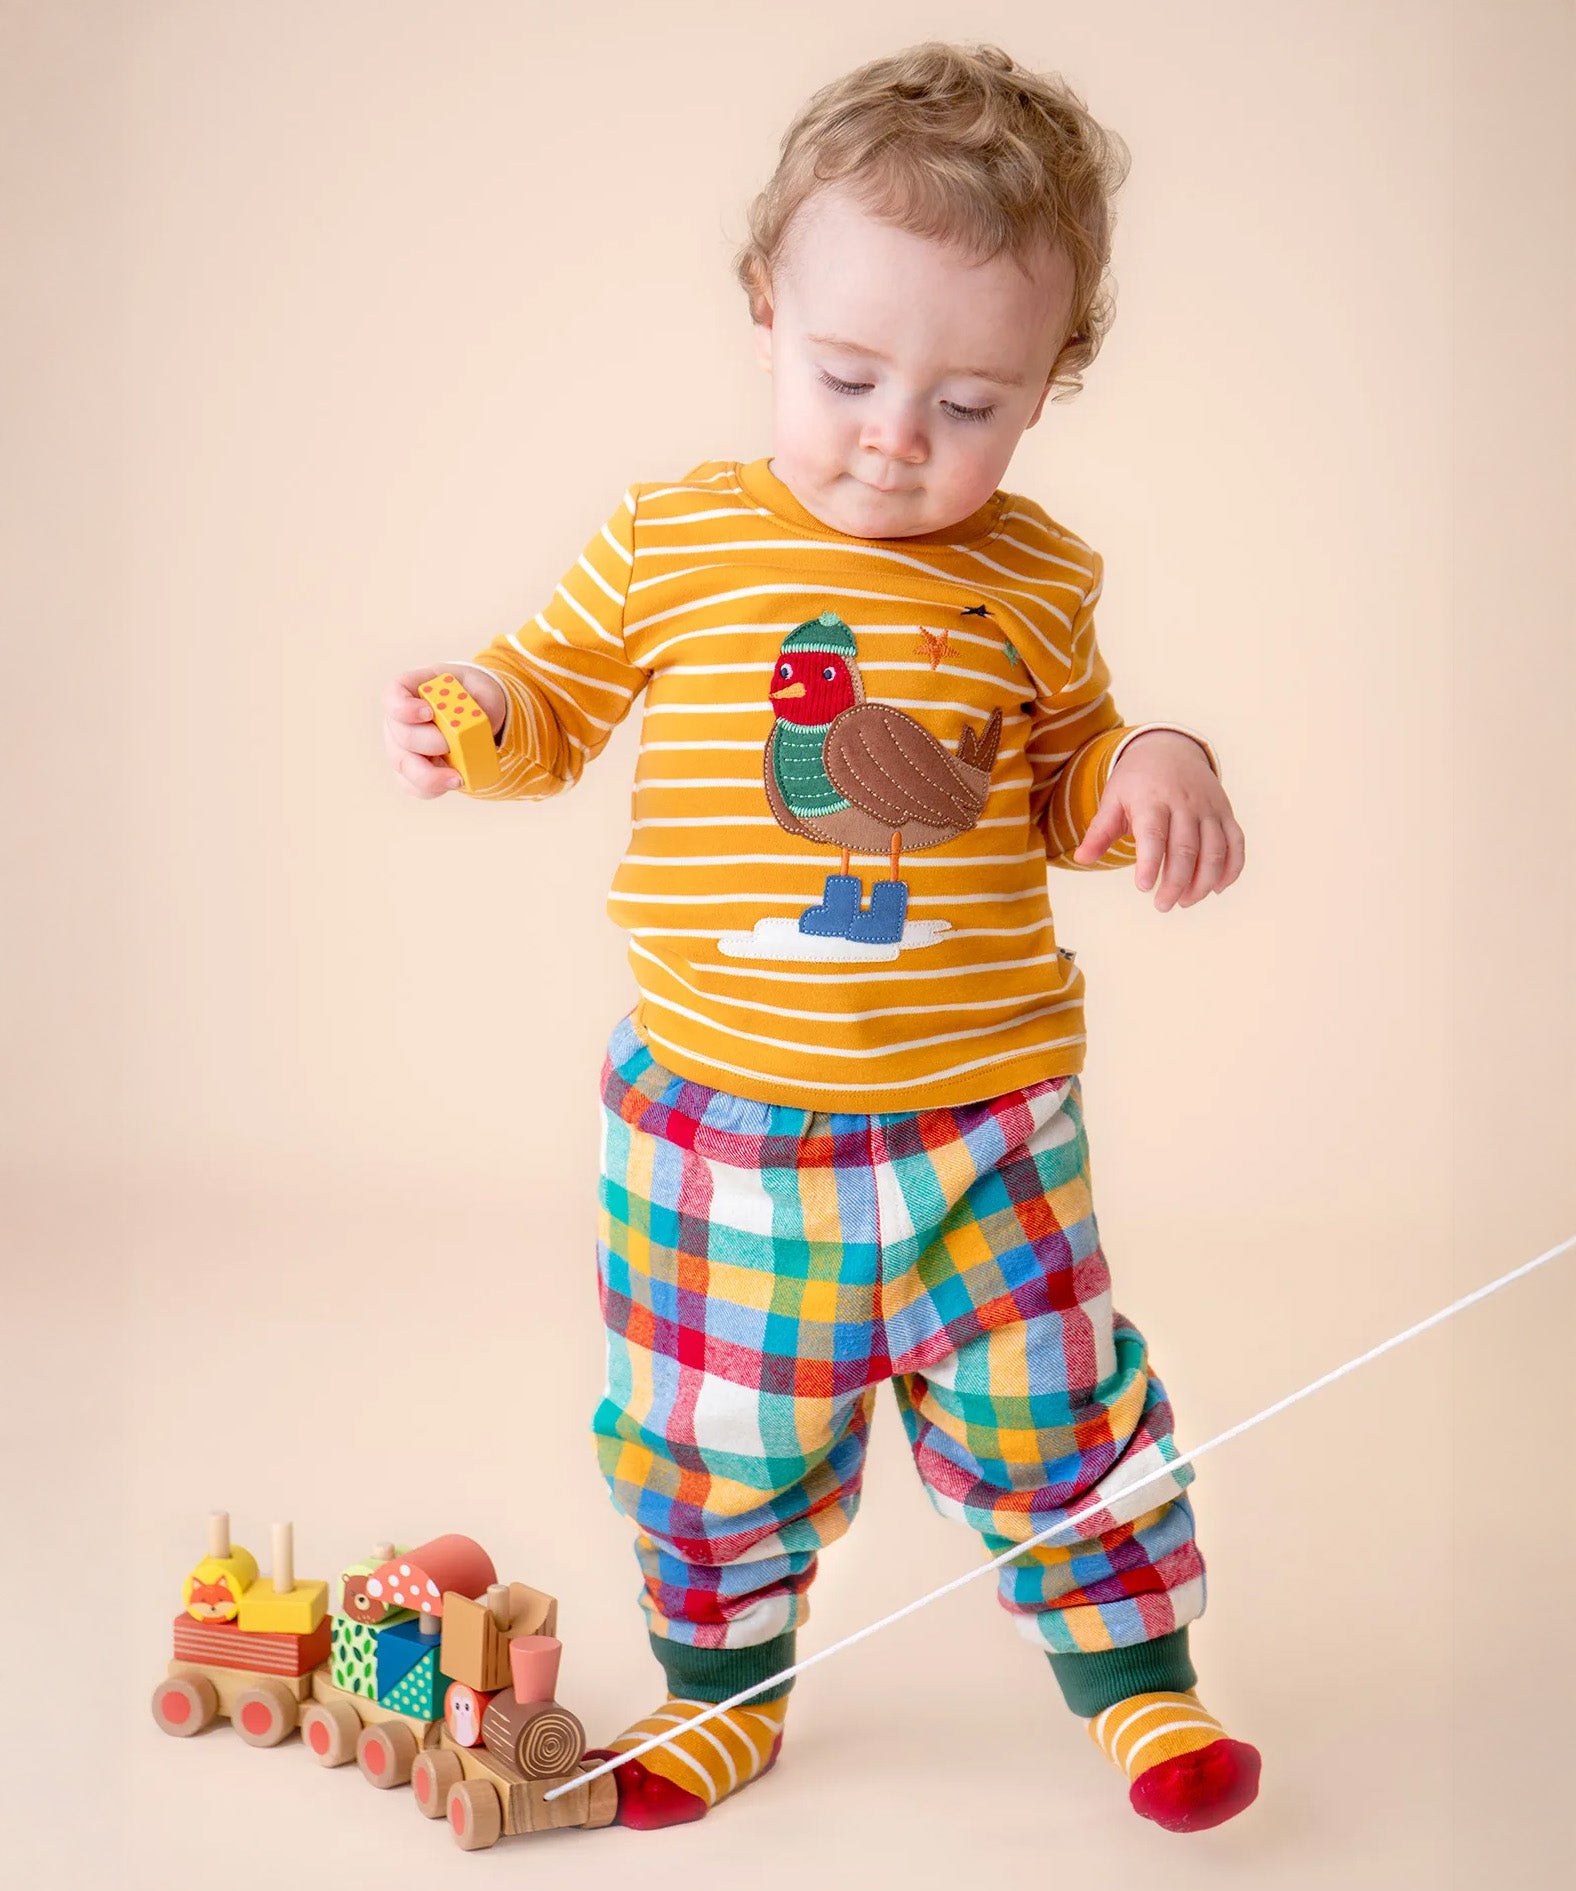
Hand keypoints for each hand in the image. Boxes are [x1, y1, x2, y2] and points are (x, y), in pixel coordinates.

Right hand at [382, 665, 506, 797]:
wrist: (475, 718)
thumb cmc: (473, 697)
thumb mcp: (483, 689)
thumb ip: (482, 699)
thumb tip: (476, 719)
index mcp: (412, 691)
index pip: (393, 697)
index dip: (405, 708)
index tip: (428, 713)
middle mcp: (400, 720)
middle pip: (401, 735)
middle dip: (427, 742)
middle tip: (450, 745)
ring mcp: (402, 748)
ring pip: (403, 765)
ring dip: (429, 775)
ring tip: (457, 779)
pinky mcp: (411, 772)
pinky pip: (412, 785)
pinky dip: (431, 788)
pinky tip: (451, 784)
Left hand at [1072, 731, 1244, 909]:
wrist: (1170, 748)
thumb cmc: (1136, 781)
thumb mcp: (1113, 799)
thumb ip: (1100, 831)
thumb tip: (1081, 859)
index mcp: (1152, 800)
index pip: (1154, 835)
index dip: (1150, 863)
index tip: (1143, 888)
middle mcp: (1184, 804)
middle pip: (1186, 849)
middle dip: (1176, 883)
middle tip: (1162, 905)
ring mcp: (1209, 809)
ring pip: (1215, 850)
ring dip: (1203, 882)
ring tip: (1185, 902)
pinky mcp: (1225, 813)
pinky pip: (1236, 843)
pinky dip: (1232, 869)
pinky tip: (1216, 889)